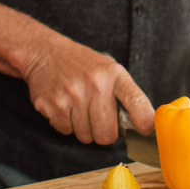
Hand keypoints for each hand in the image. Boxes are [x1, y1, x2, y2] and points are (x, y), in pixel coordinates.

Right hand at [20, 33, 153, 144]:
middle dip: (104, 132)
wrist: (45, 52)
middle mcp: (95, 84)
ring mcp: (72, 95)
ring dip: (83, 128)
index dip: (145, 123)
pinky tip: (65, 106)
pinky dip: (66, 124)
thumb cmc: (82, 64)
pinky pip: (66, 131)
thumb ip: (125, 95)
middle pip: (107, 134)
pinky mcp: (52, 104)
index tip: (145, 131)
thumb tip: (143, 128)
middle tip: (97, 117)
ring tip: (78, 107)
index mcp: (114, 74)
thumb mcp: (109, 69)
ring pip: (86, 136)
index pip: (137, 103)